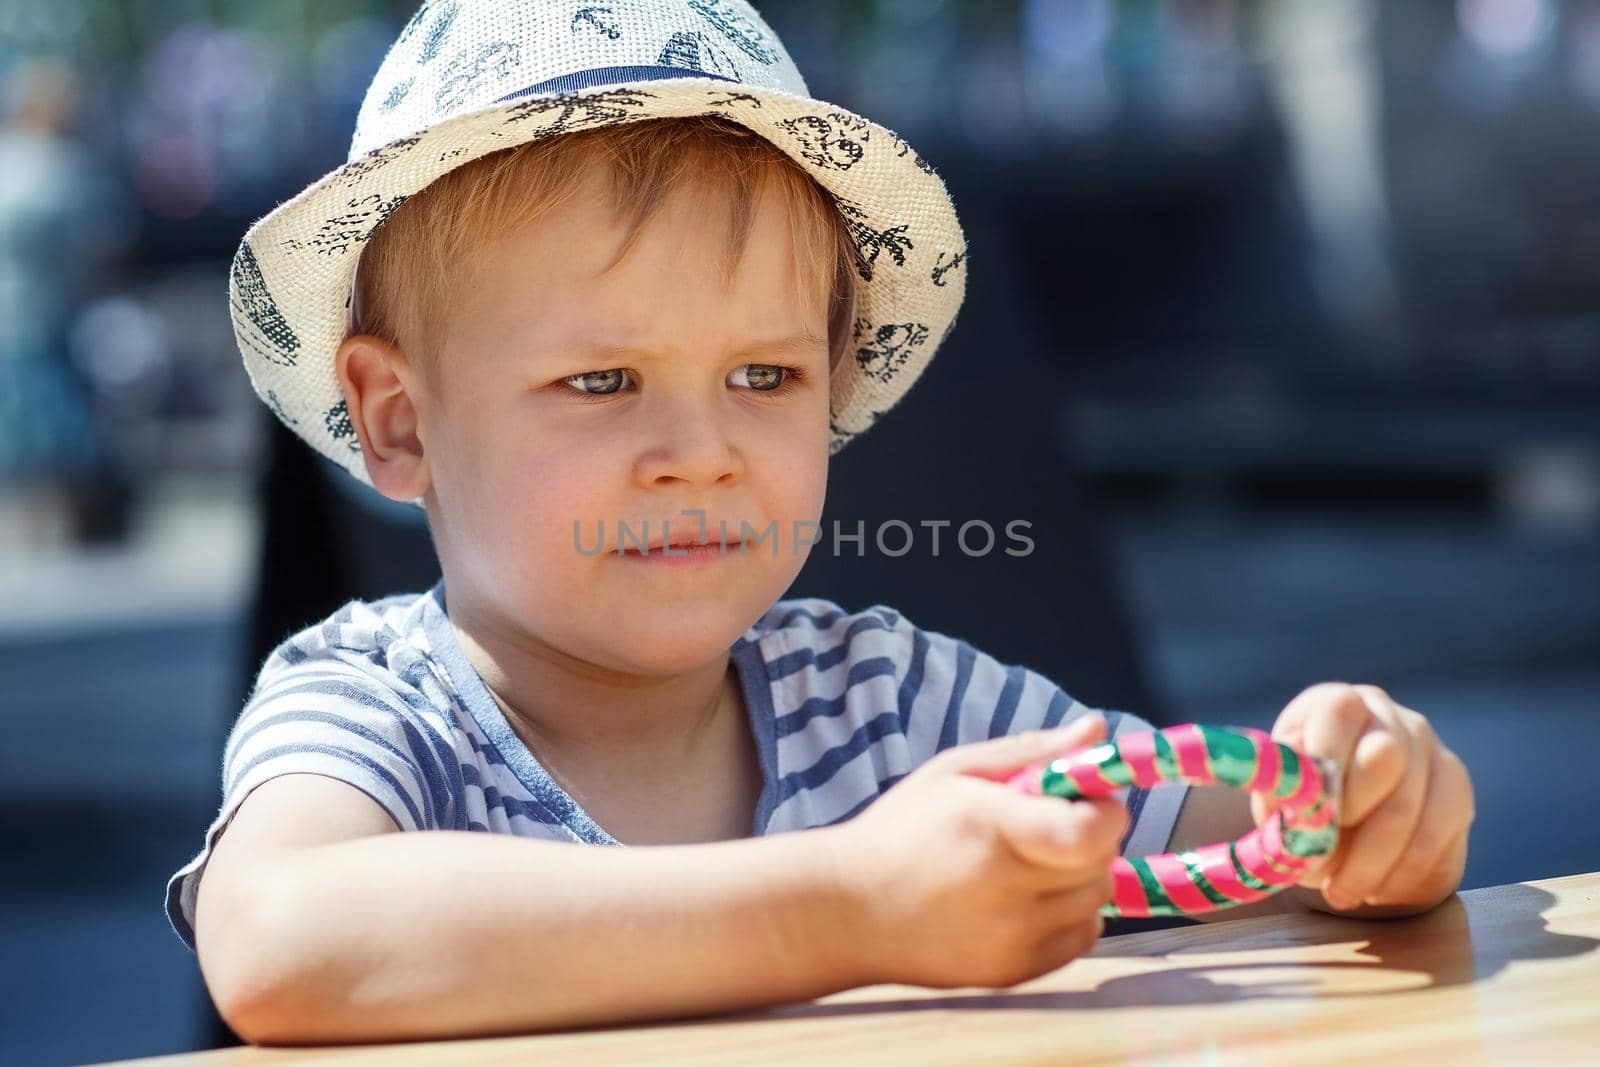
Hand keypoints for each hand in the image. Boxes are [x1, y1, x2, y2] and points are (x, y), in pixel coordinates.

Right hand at [822, 713, 1128, 989]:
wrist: (849, 912)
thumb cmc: (902, 829)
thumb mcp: (956, 771)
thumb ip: (1032, 750)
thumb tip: (1097, 730)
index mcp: (991, 826)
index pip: (1090, 833)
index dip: (1105, 813)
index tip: (1088, 800)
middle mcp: (1006, 889)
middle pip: (1100, 863)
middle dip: (1090, 837)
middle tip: (1049, 825)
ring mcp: (1012, 939)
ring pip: (1094, 900)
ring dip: (1078, 876)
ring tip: (1030, 863)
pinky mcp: (1014, 972)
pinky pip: (1081, 937)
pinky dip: (1069, 914)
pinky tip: (1027, 899)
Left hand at [1252, 684, 1474, 913]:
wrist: (1345, 827)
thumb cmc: (1302, 804)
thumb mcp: (1278, 797)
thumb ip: (1281, 793)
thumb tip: (1291, 795)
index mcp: (1335, 703)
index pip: (1339, 712)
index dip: (1325, 761)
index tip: (1309, 815)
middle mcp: (1387, 714)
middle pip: (1385, 758)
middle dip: (1350, 821)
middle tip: (1321, 867)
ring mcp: (1429, 747)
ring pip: (1410, 809)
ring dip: (1371, 863)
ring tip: (1340, 893)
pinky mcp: (1456, 786)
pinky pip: (1437, 835)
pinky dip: (1403, 873)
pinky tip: (1377, 891)